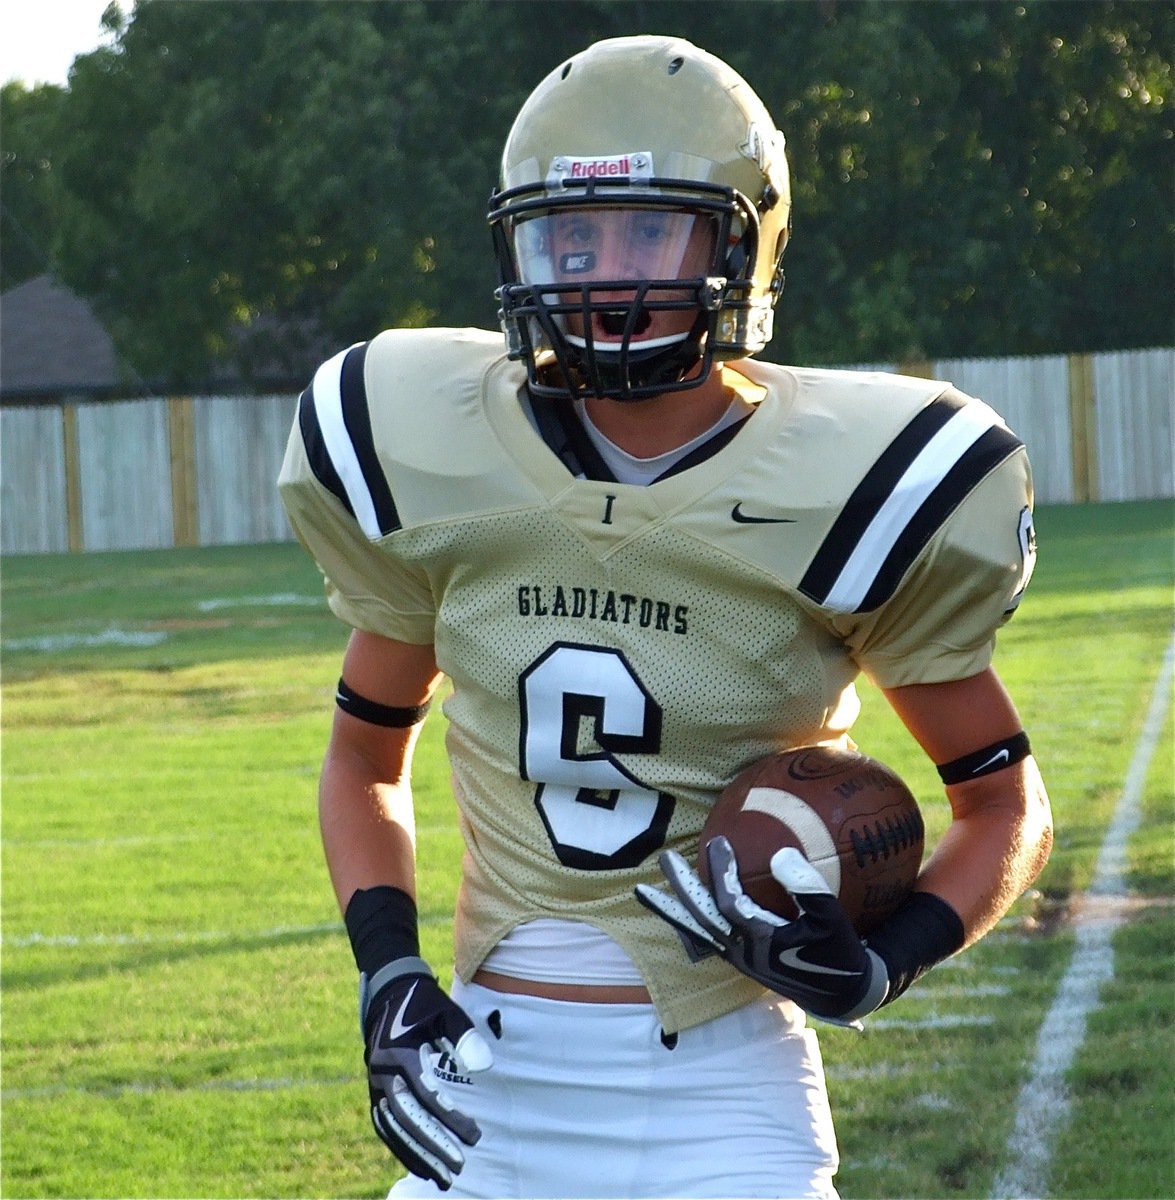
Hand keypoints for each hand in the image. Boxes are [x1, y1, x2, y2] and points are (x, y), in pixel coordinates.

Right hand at [363, 968, 492, 1190]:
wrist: (389, 993)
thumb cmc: (424, 1003)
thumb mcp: (447, 1012)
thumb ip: (465, 1038)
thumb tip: (485, 1068)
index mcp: (399, 1054)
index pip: (427, 1096)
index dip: (450, 1118)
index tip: (475, 1136)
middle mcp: (382, 1073)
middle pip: (408, 1119)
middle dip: (433, 1146)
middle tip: (458, 1167)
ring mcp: (374, 1084)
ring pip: (393, 1128)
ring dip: (416, 1155)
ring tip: (441, 1178)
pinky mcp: (373, 1090)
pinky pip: (384, 1125)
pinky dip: (400, 1146)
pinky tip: (419, 1163)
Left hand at [635, 838, 888, 1026]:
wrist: (841, 994)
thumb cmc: (840, 951)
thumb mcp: (833, 919)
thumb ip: (809, 888)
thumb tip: (779, 854)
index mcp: (764, 942)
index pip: (730, 905)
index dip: (721, 874)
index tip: (720, 842)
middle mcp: (744, 954)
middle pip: (702, 919)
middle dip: (682, 889)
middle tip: (664, 857)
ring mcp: (738, 960)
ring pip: (697, 932)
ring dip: (673, 908)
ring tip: (645, 889)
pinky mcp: (740, 961)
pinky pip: (705, 938)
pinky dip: (688, 919)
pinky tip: (679, 904)